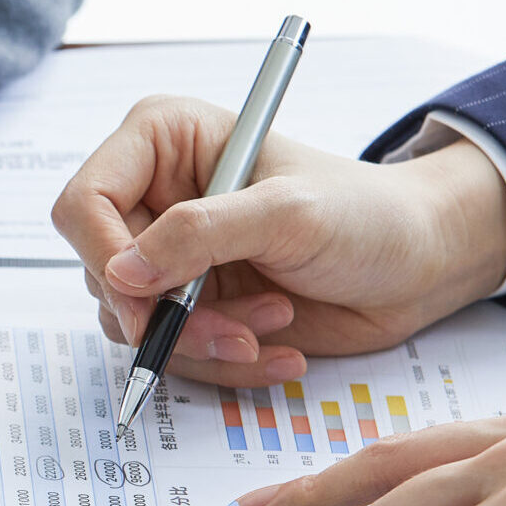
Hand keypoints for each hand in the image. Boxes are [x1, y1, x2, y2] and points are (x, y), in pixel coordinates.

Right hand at [51, 95, 505, 386]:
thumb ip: (199, 235)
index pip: (86, 202)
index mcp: (162, 143)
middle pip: (103, 272)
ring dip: (203, 341)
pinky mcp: (193, 305)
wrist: (420, 263)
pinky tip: (278, 348)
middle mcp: (154, 197)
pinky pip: (173, 352)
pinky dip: (224, 362)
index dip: (106, 257)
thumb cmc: (367, 214)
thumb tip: (121, 272)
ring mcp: (172, 256)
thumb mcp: (288, 213)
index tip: (147, 302)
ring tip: (273, 324)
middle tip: (235, 330)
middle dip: (169, 314)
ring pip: (134, 322)